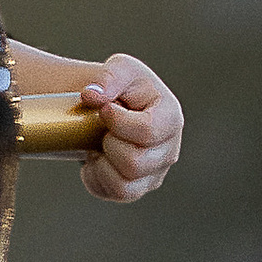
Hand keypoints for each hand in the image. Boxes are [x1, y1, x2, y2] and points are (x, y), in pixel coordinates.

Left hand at [79, 53, 182, 201]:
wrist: (112, 106)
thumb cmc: (122, 87)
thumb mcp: (120, 68)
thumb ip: (109, 77)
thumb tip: (91, 95)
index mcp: (170, 118)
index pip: (147, 131)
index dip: (118, 122)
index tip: (104, 109)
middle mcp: (169, 150)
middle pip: (135, 163)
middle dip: (109, 143)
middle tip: (102, 128)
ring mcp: (155, 173)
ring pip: (124, 186)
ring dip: (102, 163)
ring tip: (99, 143)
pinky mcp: (138, 188)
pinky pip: (113, 193)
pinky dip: (96, 177)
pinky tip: (96, 158)